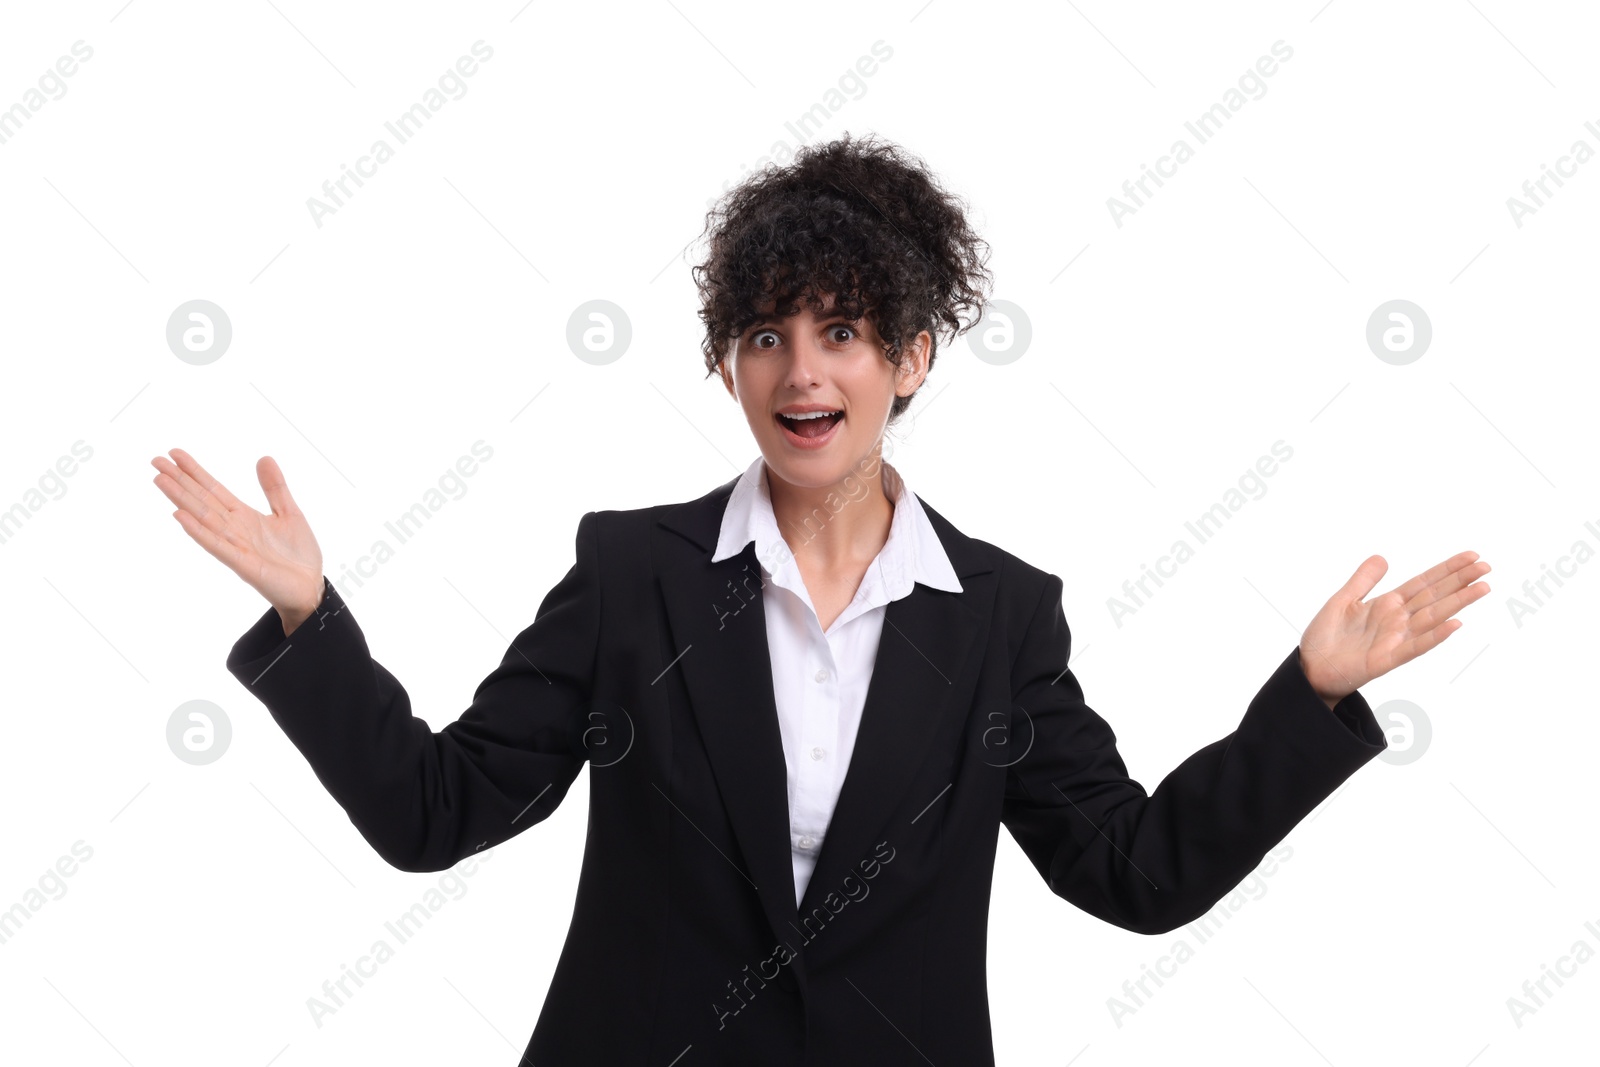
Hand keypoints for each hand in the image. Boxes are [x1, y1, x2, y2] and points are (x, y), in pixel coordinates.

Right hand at [152, 449, 325, 621]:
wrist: (310, 588)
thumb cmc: (298, 555)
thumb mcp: (290, 513)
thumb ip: (275, 488)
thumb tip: (263, 458)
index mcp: (244, 517)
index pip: (213, 489)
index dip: (195, 471)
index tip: (174, 453)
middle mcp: (234, 529)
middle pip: (201, 500)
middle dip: (179, 481)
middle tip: (155, 460)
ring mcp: (235, 546)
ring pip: (203, 518)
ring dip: (182, 500)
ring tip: (161, 480)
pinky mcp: (243, 564)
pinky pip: (217, 545)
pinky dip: (198, 531)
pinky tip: (180, 516)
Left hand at [1299, 551, 1490, 705]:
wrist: (1311, 667)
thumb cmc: (1326, 637)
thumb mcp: (1342, 600)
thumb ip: (1363, 580)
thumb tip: (1383, 557)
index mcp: (1387, 605)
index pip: (1424, 583)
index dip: (1447, 570)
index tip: (1472, 557)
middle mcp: (1397, 620)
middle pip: (1434, 597)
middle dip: (1460, 582)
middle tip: (1487, 567)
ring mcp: (1395, 639)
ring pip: (1432, 618)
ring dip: (1457, 604)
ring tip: (1482, 588)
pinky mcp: (1386, 659)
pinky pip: (1415, 646)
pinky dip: (1434, 636)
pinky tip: (1455, 625)